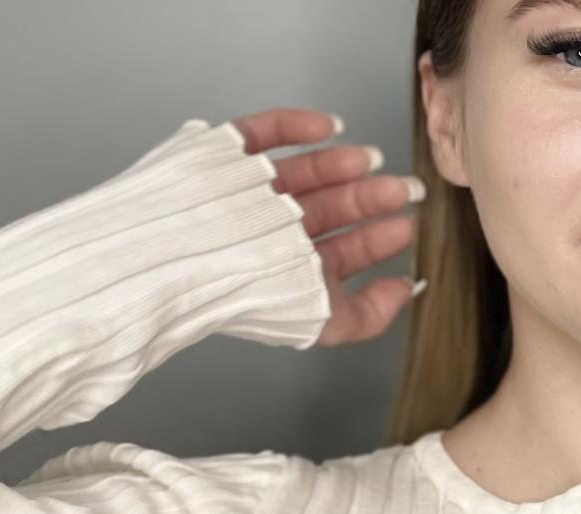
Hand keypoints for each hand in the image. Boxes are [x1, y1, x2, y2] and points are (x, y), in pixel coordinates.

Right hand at [226, 107, 426, 346]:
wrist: (175, 263)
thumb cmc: (244, 295)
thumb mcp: (322, 321)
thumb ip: (369, 315)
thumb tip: (405, 291)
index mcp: (288, 270)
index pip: (341, 251)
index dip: (376, 239)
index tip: (405, 226)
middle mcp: (269, 234)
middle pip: (329, 209)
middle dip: (367, 199)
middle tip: (402, 189)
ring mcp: (245, 193)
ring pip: (301, 171)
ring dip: (339, 164)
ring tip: (369, 160)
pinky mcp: (221, 156)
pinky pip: (260, 132)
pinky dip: (295, 125)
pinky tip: (328, 127)